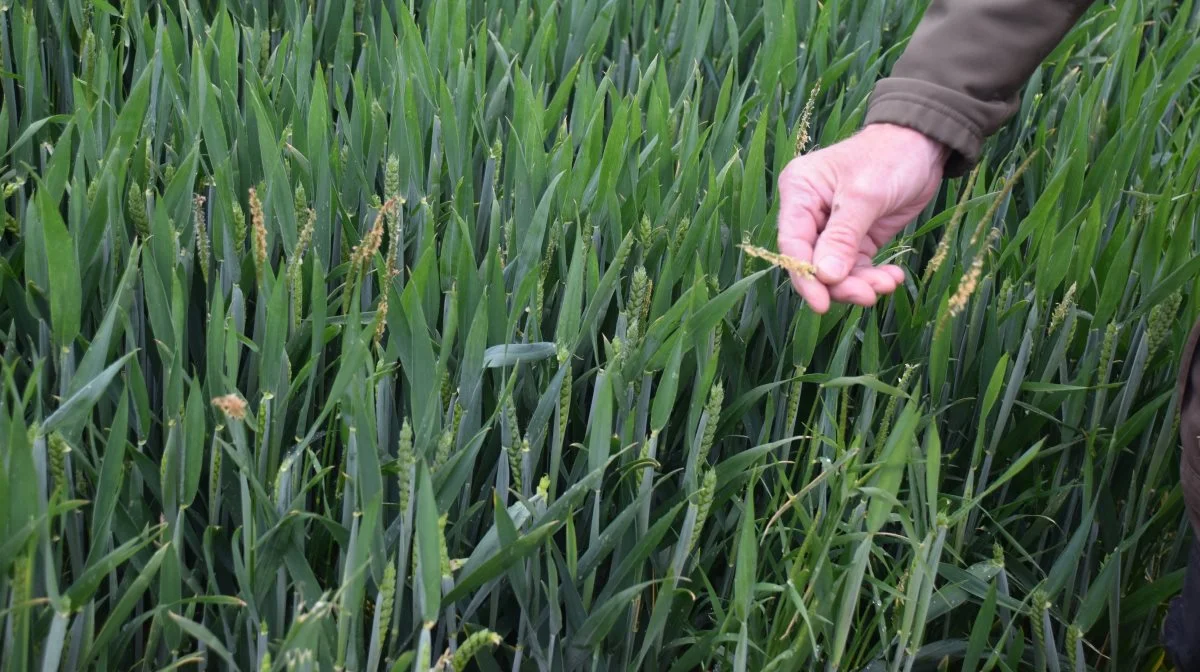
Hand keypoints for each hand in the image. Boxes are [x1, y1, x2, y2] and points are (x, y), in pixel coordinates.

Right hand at [775, 122, 949, 313]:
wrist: (926, 144)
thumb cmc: (891, 156)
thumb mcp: (865, 195)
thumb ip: (843, 237)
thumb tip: (825, 277)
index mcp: (800, 192)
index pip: (793, 243)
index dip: (805, 276)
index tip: (821, 304)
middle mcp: (810, 212)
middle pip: (813, 262)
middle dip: (839, 283)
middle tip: (868, 295)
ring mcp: (833, 227)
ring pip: (836, 270)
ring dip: (861, 283)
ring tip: (887, 284)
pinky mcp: (857, 237)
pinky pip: (856, 267)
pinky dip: (873, 277)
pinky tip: (893, 277)